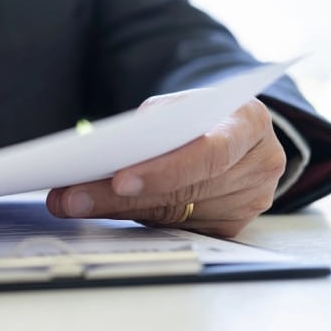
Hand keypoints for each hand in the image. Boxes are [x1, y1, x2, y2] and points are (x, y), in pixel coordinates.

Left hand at [46, 95, 286, 236]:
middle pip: (183, 190)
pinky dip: (136, 218)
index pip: (208, 153)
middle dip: (118, 197)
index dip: (164, 170)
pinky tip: (101, 210)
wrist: (235, 130)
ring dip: (117, 210)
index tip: (119, 179)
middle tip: (71, 198)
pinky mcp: (232, 225)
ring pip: (174, 214)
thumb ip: (153, 123)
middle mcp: (259, 164)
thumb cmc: (202, 114)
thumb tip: (106, 154)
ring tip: (72, 202)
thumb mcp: (180, 104)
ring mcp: (250, 200)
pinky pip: (177, 226)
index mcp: (249, 122)